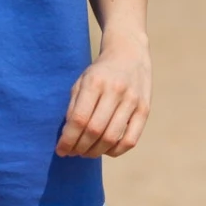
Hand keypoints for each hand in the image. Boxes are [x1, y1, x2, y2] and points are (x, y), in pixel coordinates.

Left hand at [55, 34, 151, 158]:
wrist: (129, 53)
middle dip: (80, 147)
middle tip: (72, 152)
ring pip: (111, 138)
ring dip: (95, 152)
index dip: (68, 139)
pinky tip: (105, 150)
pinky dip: (115, 151)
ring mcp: (132, 101)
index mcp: (95, 82)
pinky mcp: (145, 110)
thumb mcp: (82, 81)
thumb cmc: (100, 72)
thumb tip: (67, 136)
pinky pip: (130, 140)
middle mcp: (115, 91)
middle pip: (95, 130)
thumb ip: (73, 107)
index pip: (79, 119)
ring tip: (86, 152)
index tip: (60, 150)